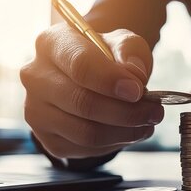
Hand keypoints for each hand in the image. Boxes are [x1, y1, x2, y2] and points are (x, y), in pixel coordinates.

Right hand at [21, 23, 163, 157]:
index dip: (111, 81)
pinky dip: (114, 143)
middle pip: (82, 103)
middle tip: (155, 111)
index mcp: (52, 43)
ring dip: (125, 132)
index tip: (137, 91)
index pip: (80, 65)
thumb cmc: (105, 56)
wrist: (89, 76)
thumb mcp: (123, 42)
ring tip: (147, 123)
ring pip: (86, 132)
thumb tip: (134, 76)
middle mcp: (35, 76)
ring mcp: (36, 110)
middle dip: (127, 112)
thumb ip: (130, 52)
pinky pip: (85, 148)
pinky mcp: (46, 138)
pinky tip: (128, 131)